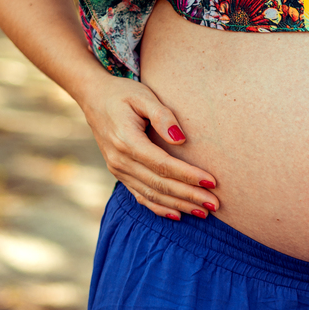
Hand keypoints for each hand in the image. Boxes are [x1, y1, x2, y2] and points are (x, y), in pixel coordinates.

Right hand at [78, 74, 218, 220]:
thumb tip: (180, 139)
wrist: (93, 98)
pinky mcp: (118, 173)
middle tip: (215, 204)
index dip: (188, 175)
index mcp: (127, 141)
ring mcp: (117, 169)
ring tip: (204, 212)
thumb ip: (163, 116)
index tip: (212, 182)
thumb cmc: (123, 94)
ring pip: (151, 194)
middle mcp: (120, 160)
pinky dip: (159, 207)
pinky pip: (139, 196)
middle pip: (159, 184)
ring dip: (178, 205)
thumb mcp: (143, 96)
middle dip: (189, 196)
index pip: (163, 164)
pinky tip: (178, 214)